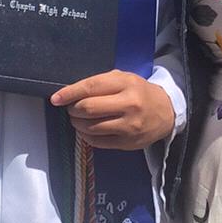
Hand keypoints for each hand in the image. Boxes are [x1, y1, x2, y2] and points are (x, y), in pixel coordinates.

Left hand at [51, 70, 175, 149]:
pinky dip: (86, 136)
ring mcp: (129, 126)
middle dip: (73, 109)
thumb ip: (100, 83)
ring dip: (77, 123)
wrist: (166, 112)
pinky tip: (87, 129)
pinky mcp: (127, 143)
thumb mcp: (124, 79)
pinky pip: (97, 142)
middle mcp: (129, 105)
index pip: (91, 88)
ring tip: (78, 119)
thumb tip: (70, 93)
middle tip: (71, 108)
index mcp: (126, 84)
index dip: (69, 93)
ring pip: (90, 127)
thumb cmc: (139, 92)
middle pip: (88, 108)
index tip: (56, 98)